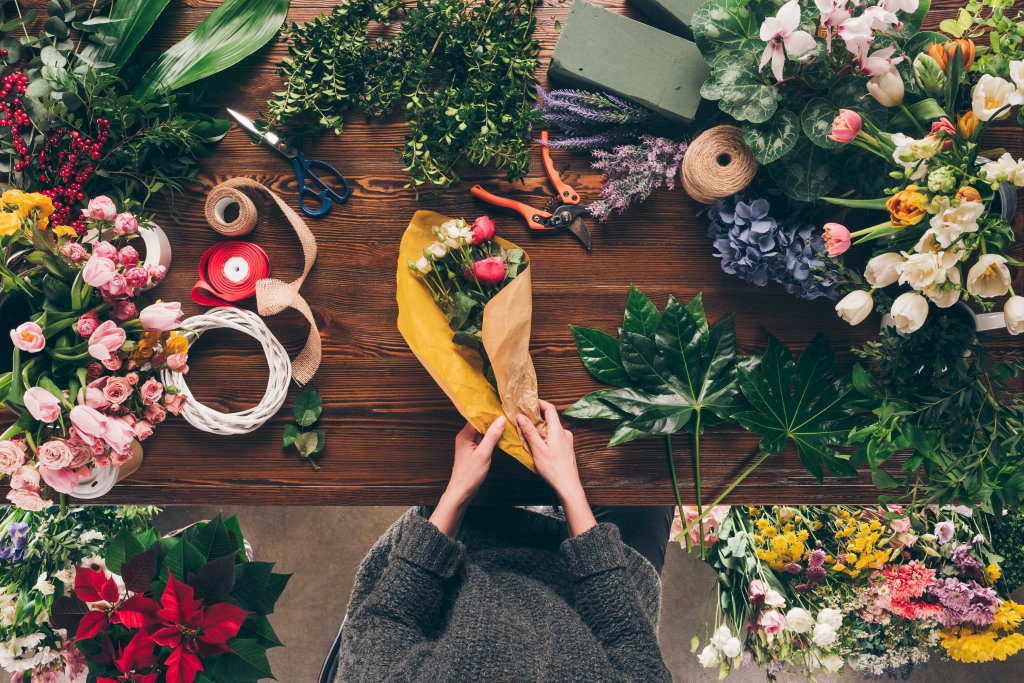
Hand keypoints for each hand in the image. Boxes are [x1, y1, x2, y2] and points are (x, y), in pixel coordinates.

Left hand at [444, 418, 504, 504]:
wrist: (462, 491)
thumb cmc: (470, 475)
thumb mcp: (483, 454)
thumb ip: (492, 436)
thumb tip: (500, 420)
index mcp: (464, 435)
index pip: (476, 417)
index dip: (488, 412)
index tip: (500, 406)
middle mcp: (465, 437)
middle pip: (480, 423)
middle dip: (492, 419)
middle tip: (506, 413)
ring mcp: (469, 444)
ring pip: (482, 431)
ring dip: (492, 428)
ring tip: (506, 422)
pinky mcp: (473, 450)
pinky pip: (483, 439)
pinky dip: (491, 437)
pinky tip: (500, 435)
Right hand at [518, 401, 595, 536]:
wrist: (568, 485)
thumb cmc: (553, 469)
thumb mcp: (538, 449)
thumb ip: (529, 432)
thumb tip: (521, 416)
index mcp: (558, 430)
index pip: (550, 409)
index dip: (539, 403)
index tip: (528, 402)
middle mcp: (565, 433)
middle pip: (550, 419)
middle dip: (537, 418)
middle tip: (524, 420)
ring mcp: (567, 441)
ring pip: (552, 429)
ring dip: (541, 429)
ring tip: (529, 435)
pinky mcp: (567, 448)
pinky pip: (555, 437)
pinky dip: (546, 437)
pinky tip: (538, 446)